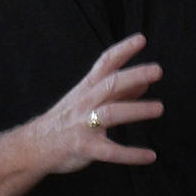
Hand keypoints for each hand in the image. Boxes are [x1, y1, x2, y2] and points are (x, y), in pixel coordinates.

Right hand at [39, 33, 163, 173]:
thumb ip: (117, 93)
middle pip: (111, 84)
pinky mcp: (85, 147)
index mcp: (87, 88)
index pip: (105, 63)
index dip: (123, 50)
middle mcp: (86, 102)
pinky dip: (131, 154)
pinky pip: (110, 151)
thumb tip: (144, 85)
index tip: (141, 39)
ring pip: (111, 113)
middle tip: (157, 70)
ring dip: (136, 110)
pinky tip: (150, 156)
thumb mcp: (88, 100)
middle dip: (134, 76)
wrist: (35, 145)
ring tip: (159, 108)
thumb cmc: (67, 119)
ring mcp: (84, 124)